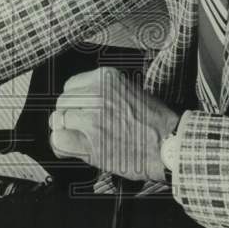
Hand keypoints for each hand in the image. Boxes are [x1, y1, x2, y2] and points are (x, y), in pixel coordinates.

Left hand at [48, 67, 179, 181]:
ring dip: (65, 130)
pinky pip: (59, 141)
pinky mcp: (91, 143)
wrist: (170, 144)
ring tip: (77, 137)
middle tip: (80, 126)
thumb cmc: (155, 121)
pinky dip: (62, 146)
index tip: (80, 109)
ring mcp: (92, 119)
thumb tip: (81, 101)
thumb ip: (103, 92)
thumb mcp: (130, 90)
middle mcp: (96, 95)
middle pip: (62, 103)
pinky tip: (72, 148)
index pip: (71, 85)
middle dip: (68, 115)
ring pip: (58, 121)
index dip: (74, 100)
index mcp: (105, 78)